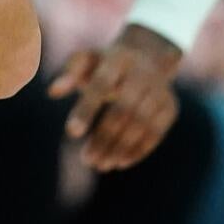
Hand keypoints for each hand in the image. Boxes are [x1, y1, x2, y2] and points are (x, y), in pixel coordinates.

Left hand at [48, 24, 182, 171]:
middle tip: (87, 160)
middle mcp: (143, 74)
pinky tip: (120, 162)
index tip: (71, 133)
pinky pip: (156, 133)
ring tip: (100, 165)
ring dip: (121, 148)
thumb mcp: (86, 61)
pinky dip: (139, 150)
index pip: (101, 85)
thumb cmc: (105, 64)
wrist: (147, 58)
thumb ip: (69, 74)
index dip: (87, 109)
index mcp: (118, 59)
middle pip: (124, 110)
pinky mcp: (170, 107)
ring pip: (141, 124)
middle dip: (105, 137)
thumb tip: (52, 92)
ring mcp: (160, 91)